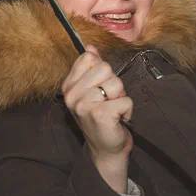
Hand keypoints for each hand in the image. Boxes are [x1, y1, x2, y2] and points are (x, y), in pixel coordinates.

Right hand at [62, 47, 133, 191]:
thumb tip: (90, 47)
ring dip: (120, 98)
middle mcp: (72, 95)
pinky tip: (118, 119)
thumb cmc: (101, 118)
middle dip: (113, 84)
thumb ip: (91, 68)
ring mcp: (84, 105)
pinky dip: (127, 110)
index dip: (102, 71)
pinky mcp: (100, 114)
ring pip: (116, 83)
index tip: (99, 87)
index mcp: (69, 86)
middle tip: (108, 101)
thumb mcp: (92, 91)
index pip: (89, 58)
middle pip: (105, 68)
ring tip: (112, 110)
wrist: (105, 148)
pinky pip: (125, 100)